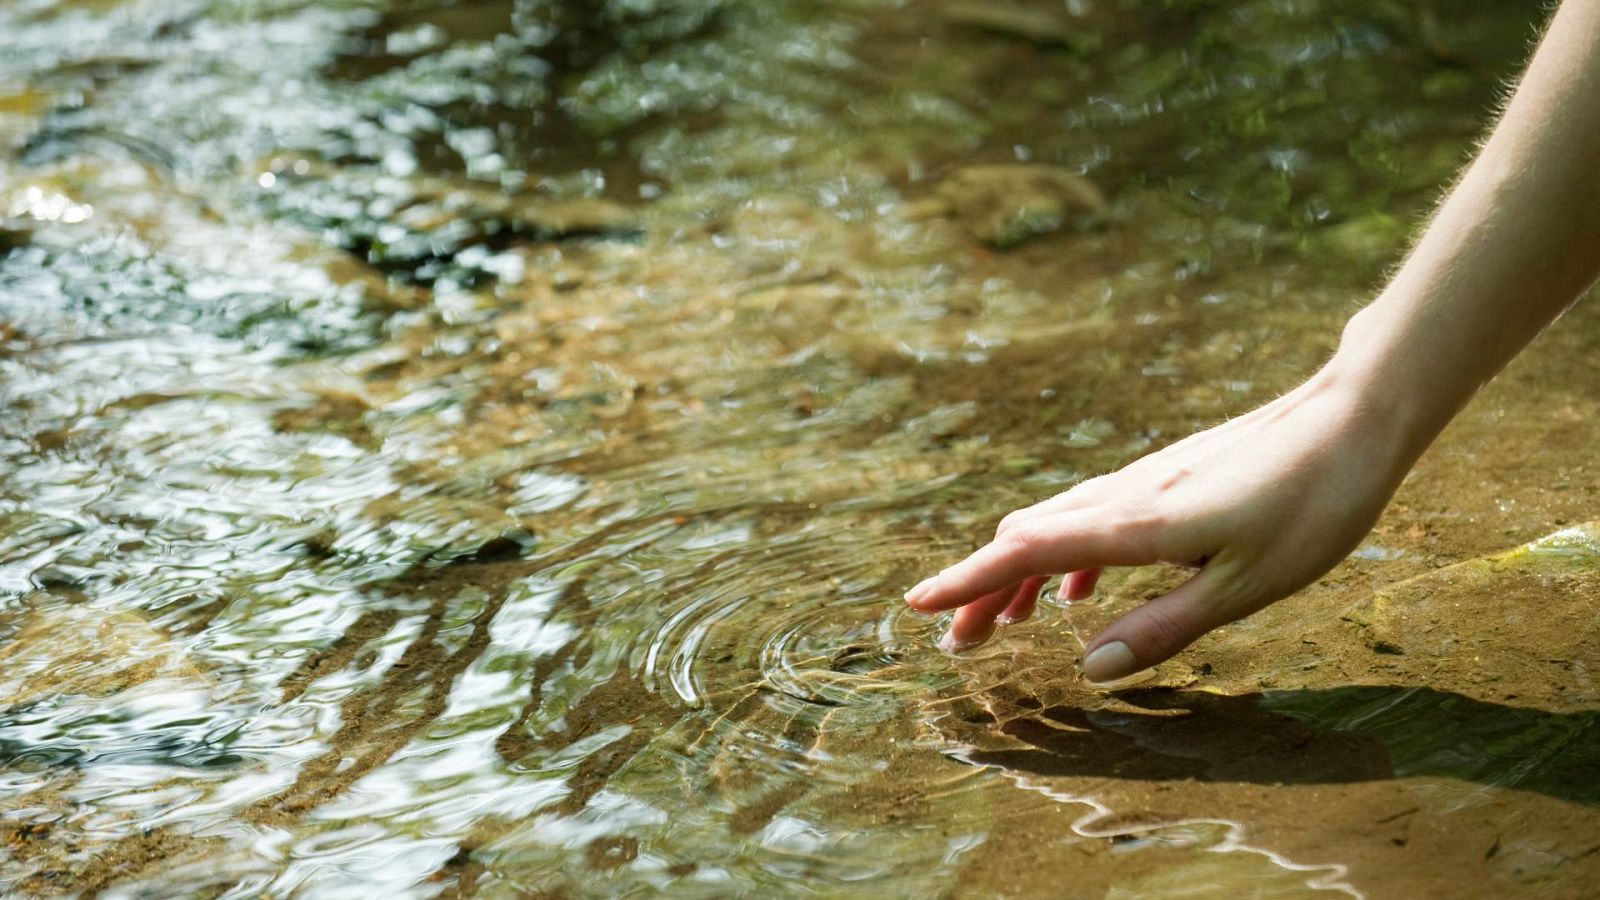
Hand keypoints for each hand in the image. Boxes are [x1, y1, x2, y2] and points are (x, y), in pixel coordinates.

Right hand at [904, 365, 1414, 681]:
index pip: (1026, 554)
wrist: (1355, 414)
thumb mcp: (1248, 585)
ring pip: (1055, 525)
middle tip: (958, 641)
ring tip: (1004, 624)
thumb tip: (1091, 669)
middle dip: (983, 589)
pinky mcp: (1168, 477)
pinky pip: (1091, 518)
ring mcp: (1145, 481)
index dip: (969, 582)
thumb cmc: (1314, 502)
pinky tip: (1078, 593)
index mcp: (1136, 525)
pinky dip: (1064, 557)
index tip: (918, 606)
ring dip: (1020, 574)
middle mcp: (1126, 496)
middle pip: (1026, 539)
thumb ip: (1165, 627)